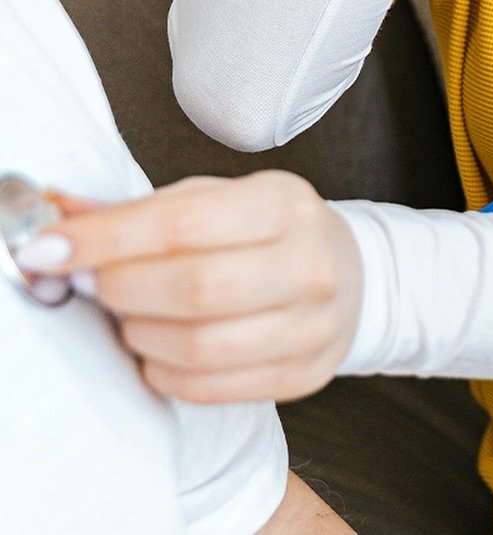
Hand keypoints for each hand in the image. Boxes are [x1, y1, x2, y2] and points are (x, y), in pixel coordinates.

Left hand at [30, 172, 362, 404]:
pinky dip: (164, 372)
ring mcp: (311, 324)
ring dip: (140, 333)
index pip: (185, 222)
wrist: (348, 272)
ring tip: (130, 314)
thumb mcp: (219, 199)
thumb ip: (144, 209)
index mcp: (286, 204)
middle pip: (194, 287)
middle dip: (122, 286)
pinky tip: (158, 349)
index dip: (109, 238)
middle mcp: (309, 263)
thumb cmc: (267, 231)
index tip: (51, 247)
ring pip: (199, 346)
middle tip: (92, 281)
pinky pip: (210, 387)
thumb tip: (60, 214)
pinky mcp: (302, 375)